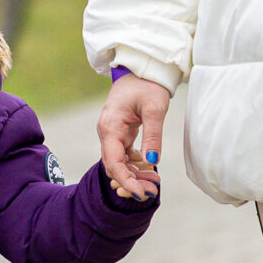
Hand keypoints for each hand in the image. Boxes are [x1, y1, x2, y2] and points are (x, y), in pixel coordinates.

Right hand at [98, 74, 169, 199]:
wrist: (143, 69)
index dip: (125, 180)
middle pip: (114, 165)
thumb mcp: (154, 109)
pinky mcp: (120, 132)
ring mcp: (112, 133)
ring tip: (154, 183)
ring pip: (120, 162)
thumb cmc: (147, 85)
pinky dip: (136, 165)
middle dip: (131, 181)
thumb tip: (152, 162)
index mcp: (110, 126)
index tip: (140, 193)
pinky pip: (124, 155)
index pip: (113, 162)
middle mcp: (107, 132)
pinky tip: (150, 170)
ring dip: (135, 175)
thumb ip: (153, 136)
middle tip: (151, 192)